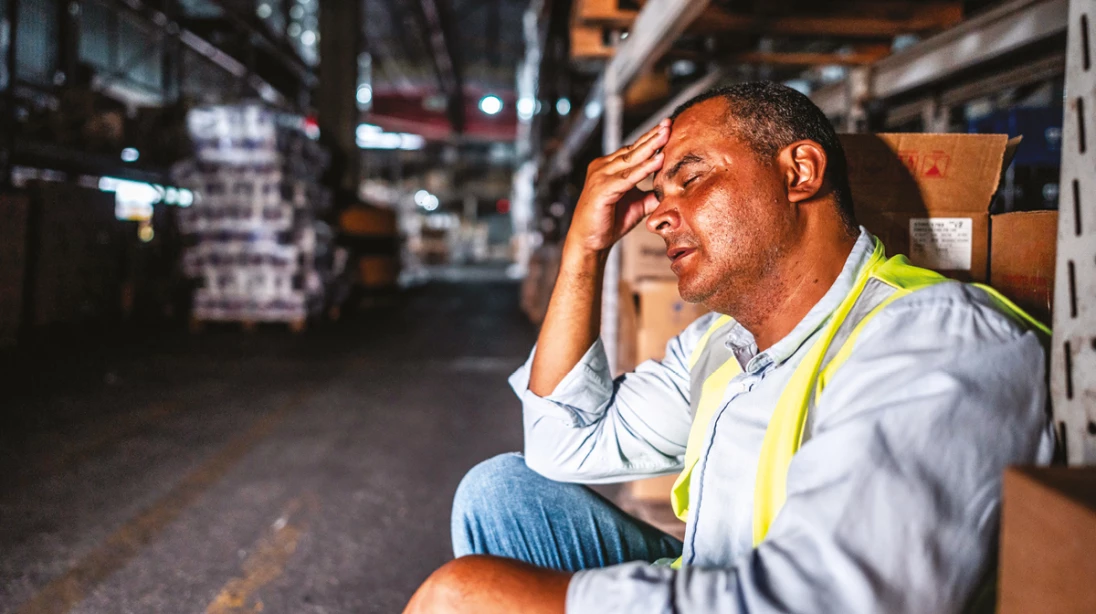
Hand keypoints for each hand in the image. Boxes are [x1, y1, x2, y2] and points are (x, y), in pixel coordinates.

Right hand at [566, 119, 669, 254]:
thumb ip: (652, 195)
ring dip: (650, 146)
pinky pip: (628, 177)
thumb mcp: (637, 205)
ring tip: (667, 134)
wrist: (589, 242)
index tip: (669, 127)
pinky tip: (659, 159)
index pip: (633, 149)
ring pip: (631, 158)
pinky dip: (644, 168)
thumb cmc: (609, 223)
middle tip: (669, 122)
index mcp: (609, 167)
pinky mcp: (602, 189)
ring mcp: (601, 176)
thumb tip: (672, 190)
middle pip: (633, 148)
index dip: (651, 139)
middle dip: (653, 135)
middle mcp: (603, 167)